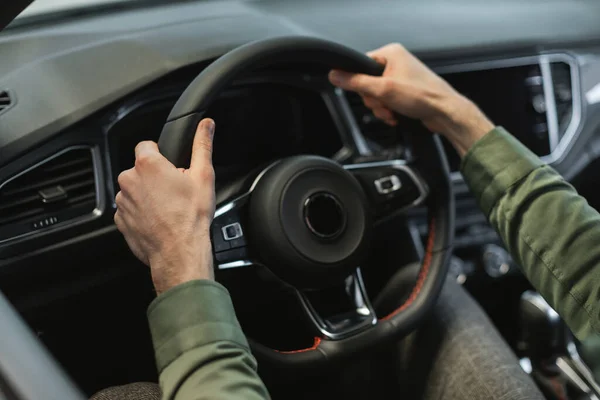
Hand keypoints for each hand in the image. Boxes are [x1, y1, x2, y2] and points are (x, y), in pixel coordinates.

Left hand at [114, 119, 215, 293]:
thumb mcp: (203, 176)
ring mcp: (123, 201)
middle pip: (141, 169)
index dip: (162, 155)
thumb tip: (206, 125)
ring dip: (148, 195)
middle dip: (155, 177)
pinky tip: (159, 220)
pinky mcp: (120, 220)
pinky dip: (142, 213)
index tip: (172, 169)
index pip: (147, 146)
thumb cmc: (191, 216)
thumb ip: (202, 145)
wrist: (179, 251)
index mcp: (147, 164)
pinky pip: (130, 210)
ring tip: (168, 208)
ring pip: (135, 190)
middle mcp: (129, 180)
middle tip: (175, 191)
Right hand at [329, 43, 493, 155]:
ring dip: (381, 108)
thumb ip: (356, 83)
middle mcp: (396, 62)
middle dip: (374, 99)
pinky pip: (385, 101)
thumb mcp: (384, 89)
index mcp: (391, 53)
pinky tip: (396, 115)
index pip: (360, 65)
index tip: (368, 92)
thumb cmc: (423, 96)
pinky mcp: (403, 92)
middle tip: (385, 103)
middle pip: (367, 83)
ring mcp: (400, 78)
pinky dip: (388, 110)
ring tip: (392, 111)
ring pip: (375, 95)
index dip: (360, 83)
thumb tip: (335, 75)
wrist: (445, 113)